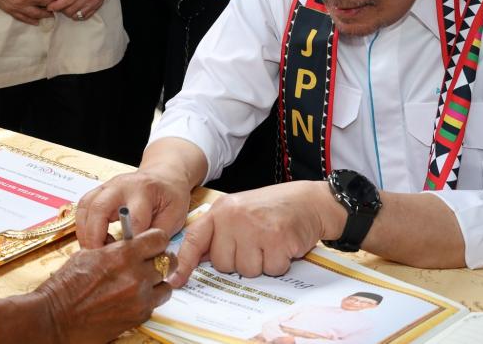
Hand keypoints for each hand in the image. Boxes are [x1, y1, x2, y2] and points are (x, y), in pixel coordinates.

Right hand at [0, 0, 61, 24]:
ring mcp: (17, 6)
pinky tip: (37, 21)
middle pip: (46, 5)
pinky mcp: (9, 10)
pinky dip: (31, 21)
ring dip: (46, 15)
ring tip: (52, 14)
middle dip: (55, 5)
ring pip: (36, 14)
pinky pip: (23, 18)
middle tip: (62, 5)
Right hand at [34, 229, 173, 343]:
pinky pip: (155, 303)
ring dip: (156, 282)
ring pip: (165, 285)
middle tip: (150, 261)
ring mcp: (140, 298)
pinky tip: (131, 297)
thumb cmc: (67, 286)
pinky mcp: (139, 316)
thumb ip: (113, 247)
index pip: (159, 239)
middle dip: (159, 260)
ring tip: (141, 282)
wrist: (57, 317)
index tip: (152, 242)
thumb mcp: (88, 254)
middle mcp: (137, 275)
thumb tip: (125, 241)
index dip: (156, 239)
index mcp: (124, 254)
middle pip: (167, 261)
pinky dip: (148, 299)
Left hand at [46, 0, 114, 20]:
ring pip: (77, 15)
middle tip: (56, 3)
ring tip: (64, 5)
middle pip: (70, 11)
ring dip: (69, 12)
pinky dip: (78, 14)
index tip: (49, 6)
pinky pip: (85, 15)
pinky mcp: (98, 4)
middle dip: (60, 9)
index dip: (55, 6)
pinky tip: (74, 7)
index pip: (65, 2)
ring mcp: (95, 1)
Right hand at [74, 169, 190, 249]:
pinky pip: (82, 208)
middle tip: (100, 260)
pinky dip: (83, 227)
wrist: (163, 176)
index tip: (128, 262)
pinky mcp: (98, 192)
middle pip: (99, 209)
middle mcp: (121, 185)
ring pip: (86, 207)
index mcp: (144, 190)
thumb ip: (157, 236)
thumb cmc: (170, 197)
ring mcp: (106, 186)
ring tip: (93, 253)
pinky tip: (91, 242)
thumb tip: (144, 258)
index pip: (133, 219)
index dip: (129, 243)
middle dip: (96, 237)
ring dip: (85, 233)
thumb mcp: (174, 216)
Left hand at [170, 181, 338, 286]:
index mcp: (221, 210)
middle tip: (256, 242)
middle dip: (240, 261)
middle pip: (223, 264)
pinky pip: (271, 269)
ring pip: (247, 270)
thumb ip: (220, 233)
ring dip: (261, 263)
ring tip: (270, 242)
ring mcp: (254, 227)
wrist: (309, 201)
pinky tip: (283, 244)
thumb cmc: (273, 209)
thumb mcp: (239, 212)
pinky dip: (280, 263)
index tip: (174, 280)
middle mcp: (233, 217)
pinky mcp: (276, 238)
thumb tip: (199, 260)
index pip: (195, 239)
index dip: (184, 262)